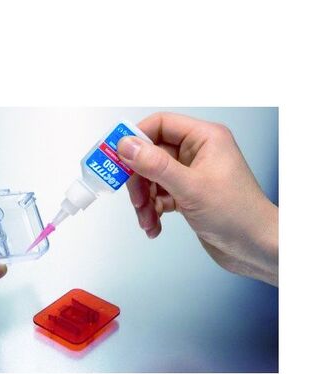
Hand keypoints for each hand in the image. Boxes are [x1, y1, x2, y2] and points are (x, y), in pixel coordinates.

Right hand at [117, 113, 277, 285]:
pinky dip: (152, 211)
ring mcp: (190, 175)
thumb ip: (156, 165)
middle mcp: (196, 153)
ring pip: (152, 179)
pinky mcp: (186, 195)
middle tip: (135, 200)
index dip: (136, 139)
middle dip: (139, 180)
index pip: (160, 125)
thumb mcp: (191, 188)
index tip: (117, 157)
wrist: (255, 248)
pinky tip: (154, 226)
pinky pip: (158, 196)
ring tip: (147, 220)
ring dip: (144, 201)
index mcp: (204, 138)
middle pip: (151, 155)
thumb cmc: (238, 214)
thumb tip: (126, 146)